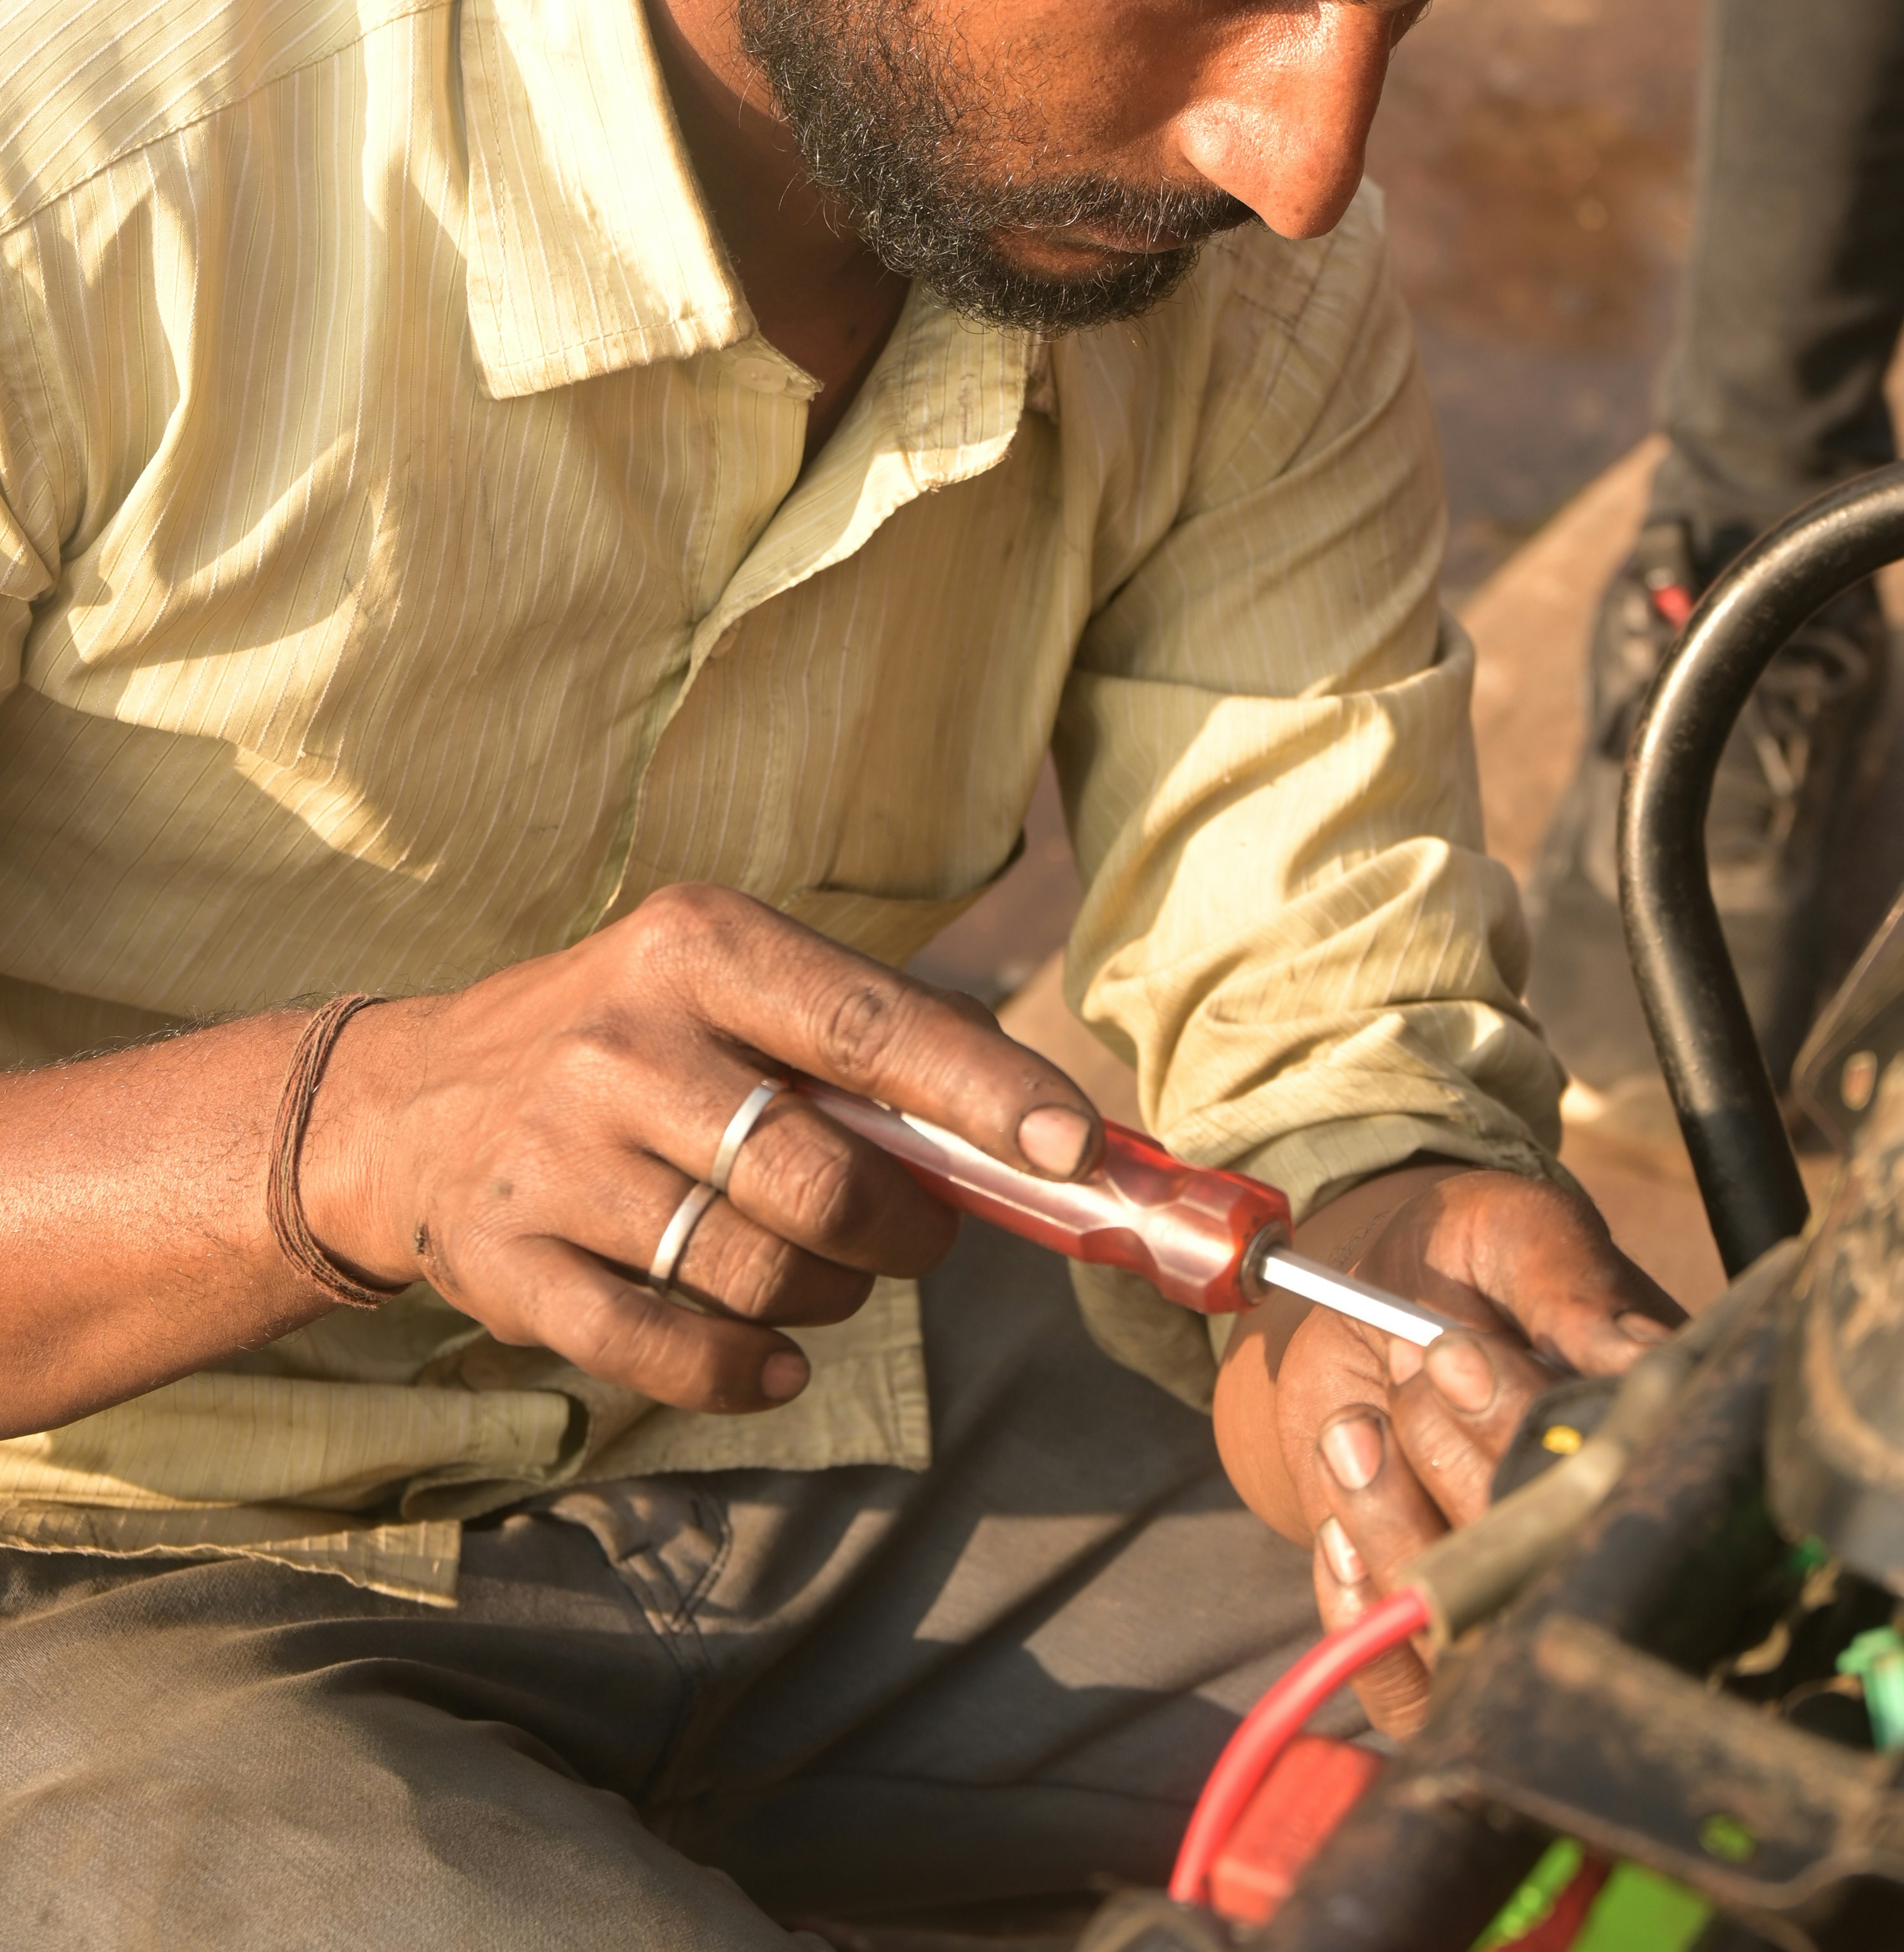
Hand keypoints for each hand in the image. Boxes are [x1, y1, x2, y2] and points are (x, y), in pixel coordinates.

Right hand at [299, 883, 1100, 1415]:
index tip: (1073, 1147)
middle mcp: (621, 1044)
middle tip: (915, 1236)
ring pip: (759, 1272)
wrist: (411, 1105)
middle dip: (904, 1231)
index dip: (984, 1091)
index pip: (871, 1025)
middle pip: (823, 1178)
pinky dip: (746, 1375)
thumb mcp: (729, 984)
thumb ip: (873, 1037)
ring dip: (826, 1298)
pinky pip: (669, 1354)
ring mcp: (556, 1160)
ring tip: (820, 1272)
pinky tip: (773, 1362)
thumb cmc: (632, 1038)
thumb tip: (1036, 1124)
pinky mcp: (508, 1267)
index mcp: (697, 947)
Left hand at [1213, 1162, 1678, 1733]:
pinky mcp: (1429, 1633)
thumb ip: (1570, 1287)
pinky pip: (1404, 1690)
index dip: (1521, 1428)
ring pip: (1465, 1637)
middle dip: (1447, 1457)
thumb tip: (1637, 1357)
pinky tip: (1339, 1528)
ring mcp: (1510, 1596)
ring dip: (1390, 1525)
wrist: (1361, 1290)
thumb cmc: (1462, 1256)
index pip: (1608, 1481)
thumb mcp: (1517, 1236)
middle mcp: (1587, 1535)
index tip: (1455, 1351)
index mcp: (1638, 1438)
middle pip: (1533, 1564)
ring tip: (1354, 1428)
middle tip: (1408, 1364)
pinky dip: (1359, 1613)